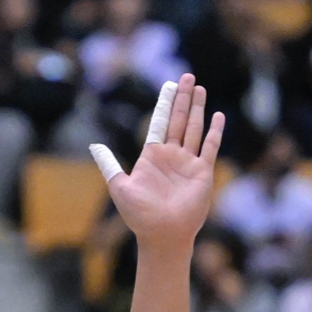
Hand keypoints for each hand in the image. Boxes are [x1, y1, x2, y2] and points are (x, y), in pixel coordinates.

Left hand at [93, 74, 223, 249]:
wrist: (161, 235)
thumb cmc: (139, 215)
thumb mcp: (120, 187)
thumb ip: (109, 165)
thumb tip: (94, 145)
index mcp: (152, 156)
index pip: (160, 123)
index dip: (165, 104)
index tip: (169, 85)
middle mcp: (171, 156)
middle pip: (178, 120)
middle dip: (183, 98)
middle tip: (187, 76)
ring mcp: (187, 163)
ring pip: (194, 128)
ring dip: (197, 109)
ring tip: (200, 88)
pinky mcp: (202, 172)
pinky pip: (209, 147)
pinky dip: (214, 132)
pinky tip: (218, 116)